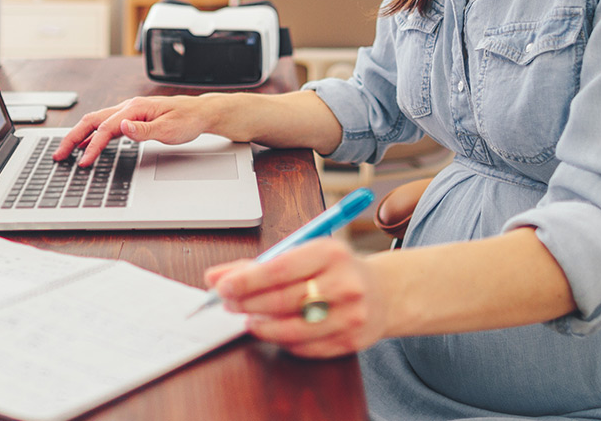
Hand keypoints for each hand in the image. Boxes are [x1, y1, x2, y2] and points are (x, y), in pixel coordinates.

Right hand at [51, 95, 222, 165]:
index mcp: (135, 108)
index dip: (92, 147)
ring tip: (65, 151)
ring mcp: (128, 112)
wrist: (200, 112)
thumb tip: (123, 128)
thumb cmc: (187, 120)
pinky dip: (91, 135)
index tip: (83, 162)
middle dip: (73, 138)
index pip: (106, 129)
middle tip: (59, 155)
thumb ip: (144, 130)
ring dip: (79, 136)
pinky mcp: (131, 118)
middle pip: (92, 121)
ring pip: (96, 122)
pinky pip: (105, 125)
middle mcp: (128, 107)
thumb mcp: (169, 129)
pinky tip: (85, 145)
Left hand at [205, 238, 389, 358]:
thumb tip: (216, 277)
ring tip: (250, 319)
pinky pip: (305, 347)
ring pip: (292, 329)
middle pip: (283, 300)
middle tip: (228, 303)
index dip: (246, 280)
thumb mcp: (305, 252)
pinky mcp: (350, 341)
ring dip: (262, 326)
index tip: (223, 286)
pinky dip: (283, 341)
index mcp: (331, 253)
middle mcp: (344, 283)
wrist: (384, 292)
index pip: (280, 269)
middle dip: (247, 303)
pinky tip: (275, 330)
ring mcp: (350, 315)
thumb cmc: (335, 269)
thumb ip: (258, 264)